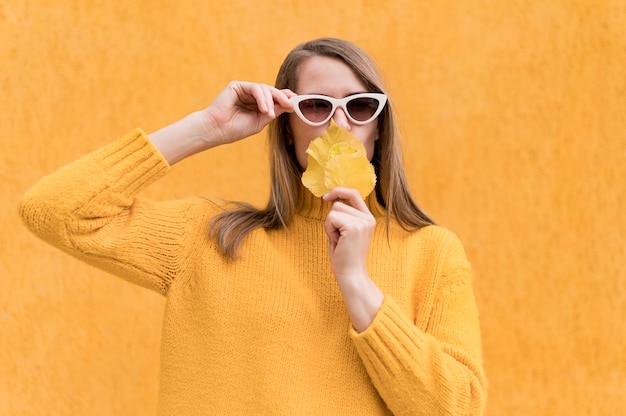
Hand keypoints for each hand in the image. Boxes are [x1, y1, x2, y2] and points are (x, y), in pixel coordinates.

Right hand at [149, 81, 294, 164]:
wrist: (217, 130)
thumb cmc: (236, 129)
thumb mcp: (261, 121)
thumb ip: (274, 111)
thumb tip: (291, 103)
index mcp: (257, 105)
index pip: (274, 98)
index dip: (286, 99)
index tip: (297, 103)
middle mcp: (252, 96)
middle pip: (272, 91)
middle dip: (282, 97)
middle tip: (291, 104)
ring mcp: (244, 90)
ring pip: (265, 89)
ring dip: (270, 101)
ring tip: (268, 114)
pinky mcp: (237, 86)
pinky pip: (255, 87)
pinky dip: (261, 98)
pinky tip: (263, 109)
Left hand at [323, 187, 383, 331]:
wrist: (351, 275)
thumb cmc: (344, 256)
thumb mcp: (344, 231)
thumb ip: (342, 215)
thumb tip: (331, 199)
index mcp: (368, 218)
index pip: (354, 193)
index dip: (339, 191)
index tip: (326, 197)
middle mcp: (368, 218)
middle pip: (339, 203)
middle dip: (331, 219)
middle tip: (338, 237)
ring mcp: (362, 222)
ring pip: (334, 210)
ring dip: (329, 226)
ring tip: (338, 240)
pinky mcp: (354, 227)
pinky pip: (331, 218)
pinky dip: (329, 230)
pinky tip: (337, 242)